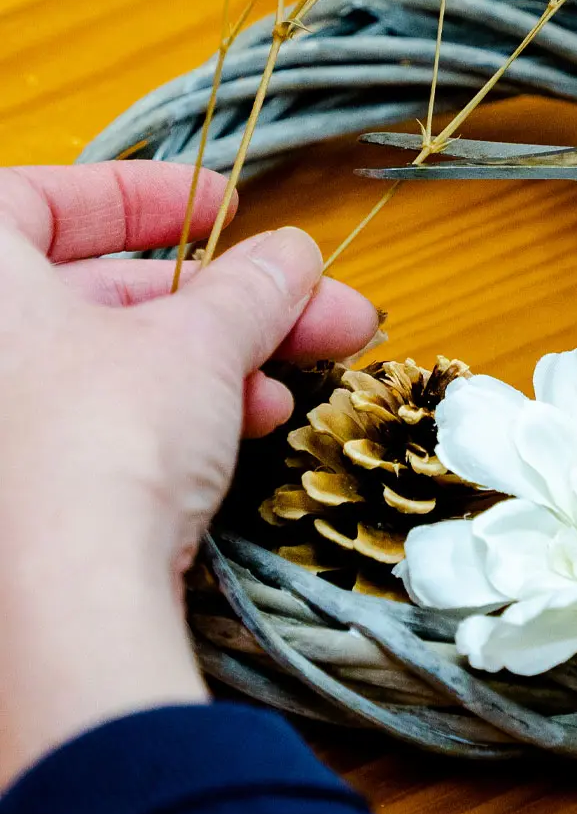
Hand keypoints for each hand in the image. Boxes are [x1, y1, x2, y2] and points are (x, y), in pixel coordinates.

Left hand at [0, 162, 377, 786]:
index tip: (227, 207)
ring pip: (111, 364)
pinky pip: (99, 421)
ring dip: (217, 361)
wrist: (57, 617)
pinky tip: (246, 424)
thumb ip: (252, 286)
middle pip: (102, 292)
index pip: (47, 197)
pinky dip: (176, 413)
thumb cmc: (95, 447)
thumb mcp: (200, 343)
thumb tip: (294, 255)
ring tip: (294, 375)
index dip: (150, 196)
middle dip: (224, 300)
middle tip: (309, 304)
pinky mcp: (17, 491)